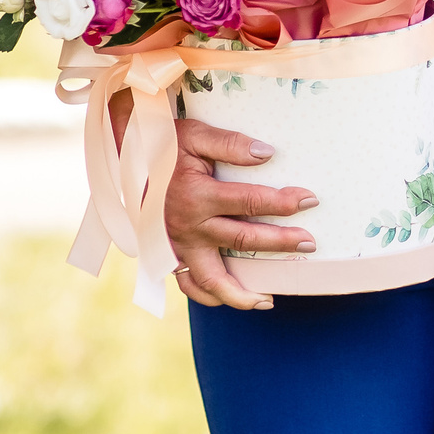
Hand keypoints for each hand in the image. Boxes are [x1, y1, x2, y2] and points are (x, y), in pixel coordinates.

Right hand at [110, 92, 317, 310]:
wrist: (123, 158)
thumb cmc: (162, 145)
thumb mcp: (194, 134)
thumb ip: (229, 143)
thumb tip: (267, 154)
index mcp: (197, 195)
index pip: (250, 202)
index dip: (283, 202)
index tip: (309, 199)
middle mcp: (188, 226)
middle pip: (242, 240)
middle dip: (280, 243)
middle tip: (310, 243)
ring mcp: (177, 246)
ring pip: (213, 278)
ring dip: (244, 291)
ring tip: (271, 298)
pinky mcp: (169, 255)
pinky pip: (189, 285)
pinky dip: (211, 297)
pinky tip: (237, 299)